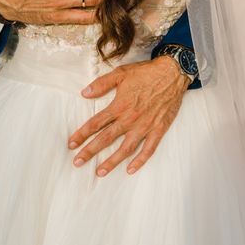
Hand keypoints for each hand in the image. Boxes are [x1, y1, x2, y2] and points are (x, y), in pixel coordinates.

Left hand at [68, 56, 190, 176]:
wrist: (173, 73)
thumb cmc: (147, 73)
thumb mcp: (121, 73)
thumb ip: (102, 84)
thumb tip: (84, 93)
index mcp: (120, 105)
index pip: (96, 123)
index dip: (82, 134)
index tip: (71, 144)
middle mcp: (131, 118)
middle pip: (106, 138)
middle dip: (90, 151)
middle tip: (77, 162)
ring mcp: (145, 126)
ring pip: (126, 148)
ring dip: (112, 161)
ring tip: (100, 172)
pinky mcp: (159, 129)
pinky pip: (148, 149)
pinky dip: (140, 161)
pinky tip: (130, 169)